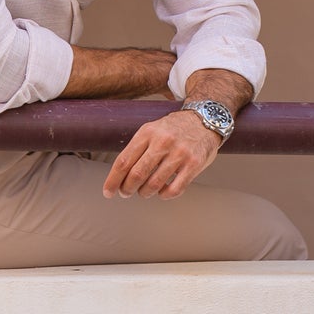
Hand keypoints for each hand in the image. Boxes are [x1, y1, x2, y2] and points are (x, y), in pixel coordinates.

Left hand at [104, 106, 220, 199]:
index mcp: (148, 132)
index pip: (124, 161)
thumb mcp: (152, 129)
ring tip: (144, 192)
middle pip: (136, 174)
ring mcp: (180, 153)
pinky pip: (174, 189)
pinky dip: (164, 195)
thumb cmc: (175, 129)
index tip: (108, 191)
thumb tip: (119, 175)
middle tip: (126, 192)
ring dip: (144, 193)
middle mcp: (163, 141)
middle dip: (127, 189)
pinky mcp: (194, 164)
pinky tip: (162, 192)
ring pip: (153, 184)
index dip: (113, 180)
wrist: (205, 119)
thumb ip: (138, 148)